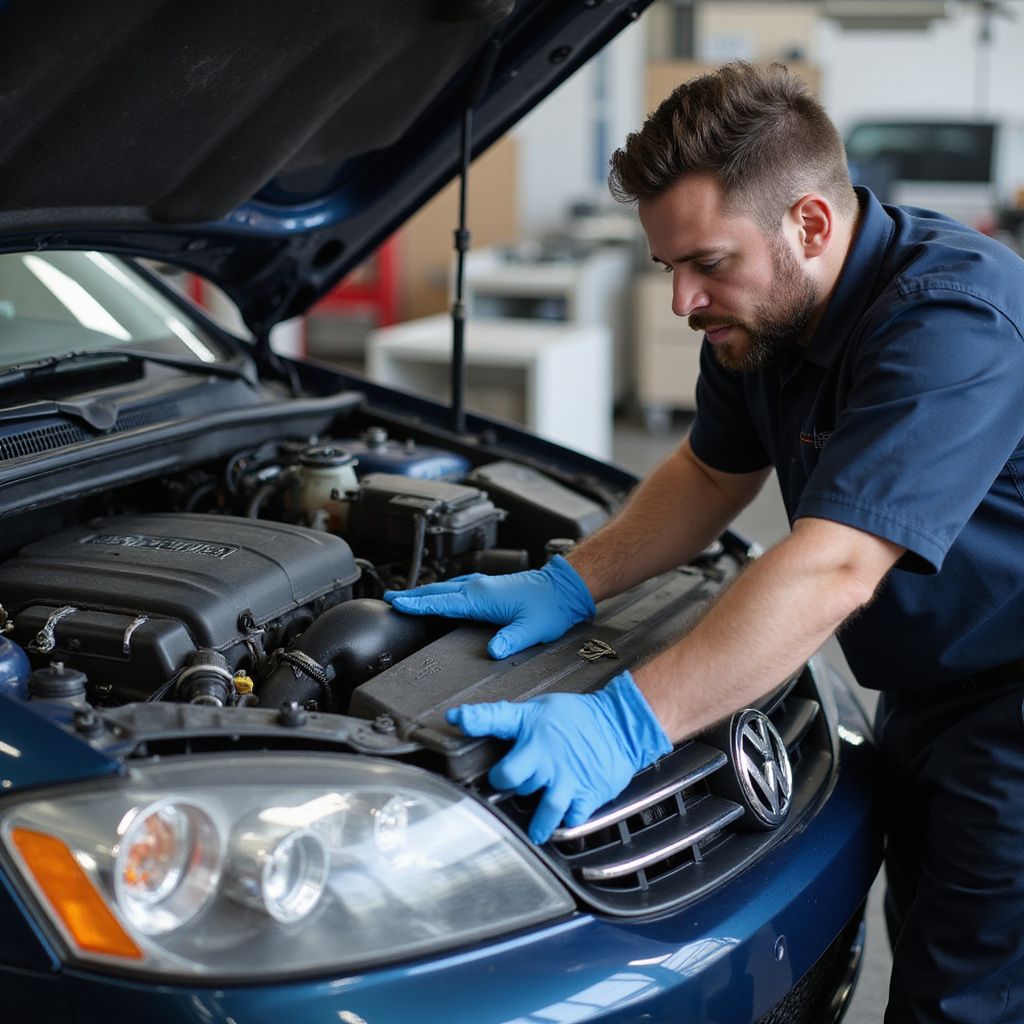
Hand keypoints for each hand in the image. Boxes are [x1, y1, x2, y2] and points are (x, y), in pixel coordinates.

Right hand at [383, 555, 595, 658]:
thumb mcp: (532, 629)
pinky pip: (456, 588)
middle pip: (437, 592)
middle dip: (412, 596)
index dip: (417, 604)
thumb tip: (492, 652)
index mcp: (482, 597)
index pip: (442, 602)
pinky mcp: (489, 587)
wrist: (564, 588)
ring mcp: (483, 585)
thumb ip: (510, 640)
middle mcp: (479, 587)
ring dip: (425, 592)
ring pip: (445, 588)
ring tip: (406, 597)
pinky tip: (440, 595)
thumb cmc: (550, 608)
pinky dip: (441, 591)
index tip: (395, 604)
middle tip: (389, 599)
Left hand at [446, 671, 671, 842]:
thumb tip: (458, 718)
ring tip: (536, 832)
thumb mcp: (538, 709)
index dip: (477, 727)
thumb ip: (501, 718)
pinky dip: (567, 823)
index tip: (460, 724)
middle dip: (508, 784)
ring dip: (538, 823)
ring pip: (546, 809)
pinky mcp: (587, 794)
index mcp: (532, 732)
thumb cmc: (577, 717)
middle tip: (509, 785)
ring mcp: (567, 778)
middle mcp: (547, 757)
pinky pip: (573, 817)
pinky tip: (564, 823)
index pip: (497, 726)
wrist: (622, 724)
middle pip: (513, 780)